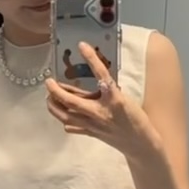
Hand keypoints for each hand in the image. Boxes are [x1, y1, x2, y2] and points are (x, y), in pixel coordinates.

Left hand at [44, 43, 157, 157]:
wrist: (140, 144)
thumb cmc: (136, 120)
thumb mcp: (125, 100)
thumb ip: (108, 91)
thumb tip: (93, 81)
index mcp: (114, 99)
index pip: (101, 75)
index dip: (92, 59)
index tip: (82, 45)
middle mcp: (100, 112)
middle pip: (71, 101)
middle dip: (56, 91)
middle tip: (48, 81)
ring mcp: (94, 125)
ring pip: (66, 116)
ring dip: (54, 106)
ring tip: (49, 97)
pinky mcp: (91, 134)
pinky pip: (73, 127)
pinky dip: (65, 121)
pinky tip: (63, 116)